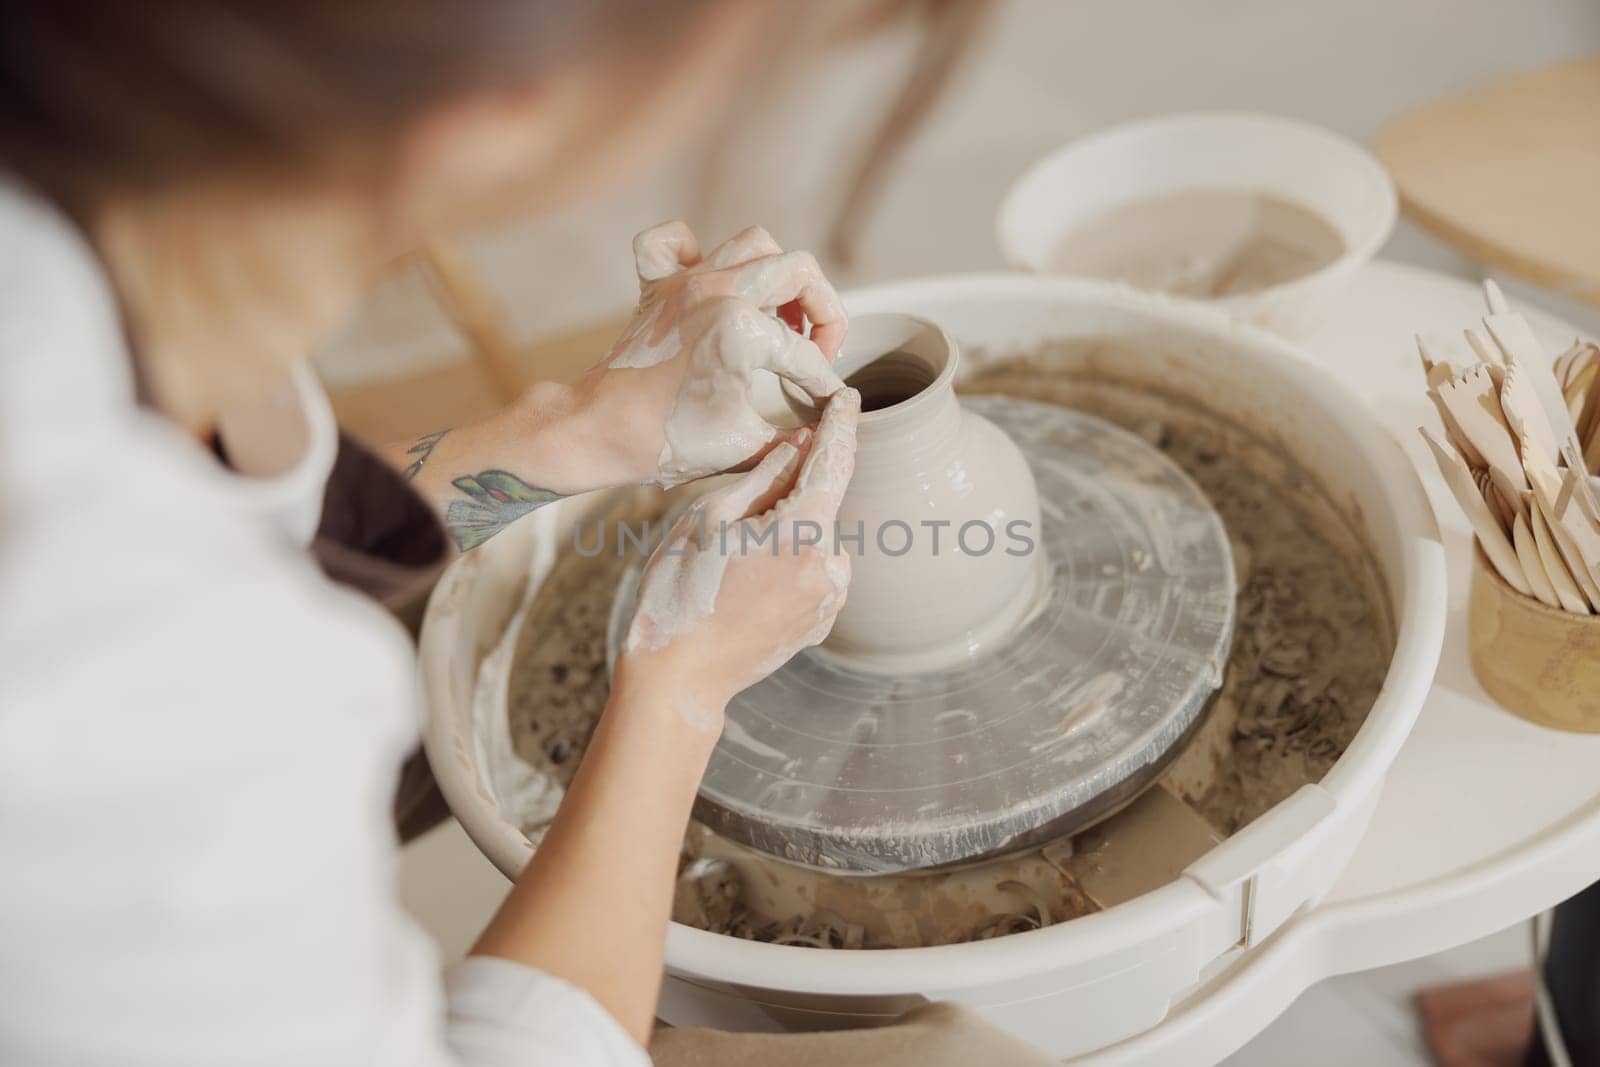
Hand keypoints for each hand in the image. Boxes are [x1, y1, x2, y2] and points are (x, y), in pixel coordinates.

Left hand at [577, 221, 847, 488]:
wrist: (595, 433)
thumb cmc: (665, 444)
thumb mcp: (746, 445)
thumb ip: (795, 435)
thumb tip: (826, 428)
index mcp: (742, 330)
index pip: (805, 353)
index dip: (825, 384)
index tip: (828, 405)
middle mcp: (717, 292)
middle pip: (799, 272)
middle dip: (823, 315)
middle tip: (815, 353)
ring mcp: (684, 284)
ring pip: (753, 243)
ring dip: (777, 275)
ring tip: (779, 316)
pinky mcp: (656, 288)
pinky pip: (674, 242)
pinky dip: (694, 251)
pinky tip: (710, 281)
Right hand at [618, 387, 861, 722]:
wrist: (678, 678)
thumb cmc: (680, 592)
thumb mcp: (708, 518)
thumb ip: (763, 476)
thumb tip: (800, 442)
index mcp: (801, 534)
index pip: (832, 464)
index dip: (839, 425)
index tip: (848, 398)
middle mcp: (829, 567)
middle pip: (820, 505)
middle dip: (789, 495)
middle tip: (733, 519)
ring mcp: (830, 600)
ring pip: (816, 540)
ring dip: (787, 533)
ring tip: (731, 564)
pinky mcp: (821, 622)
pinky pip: (812, 573)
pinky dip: (788, 564)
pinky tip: (744, 587)